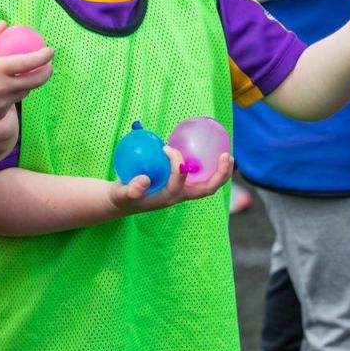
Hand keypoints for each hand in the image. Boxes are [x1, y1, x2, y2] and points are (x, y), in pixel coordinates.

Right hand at [0, 21, 53, 132]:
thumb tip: (3, 25)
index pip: (29, 63)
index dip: (44, 56)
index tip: (50, 50)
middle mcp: (2, 89)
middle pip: (36, 81)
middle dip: (47, 71)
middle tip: (47, 63)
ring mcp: (1, 105)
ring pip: (25, 92)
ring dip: (29, 82)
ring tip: (24, 72)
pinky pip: (10, 102)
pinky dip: (11, 92)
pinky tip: (1, 87)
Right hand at [107, 147, 234, 213]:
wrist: (124, 202)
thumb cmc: (123, 197)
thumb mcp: (122, 194)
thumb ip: (131, 190)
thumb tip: (145, 179)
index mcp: (168, 198)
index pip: (179, 181)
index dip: (177, 164)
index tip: (166, 148)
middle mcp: (180, 196)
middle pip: (207, 189)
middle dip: (219, 174)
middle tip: (226, 155)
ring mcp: (183, 191)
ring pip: (208, 184)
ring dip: (220, 172)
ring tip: (227, 156)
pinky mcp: (182, 185)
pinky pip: (201, 177)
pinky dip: (209, 167)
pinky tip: (208, 152)